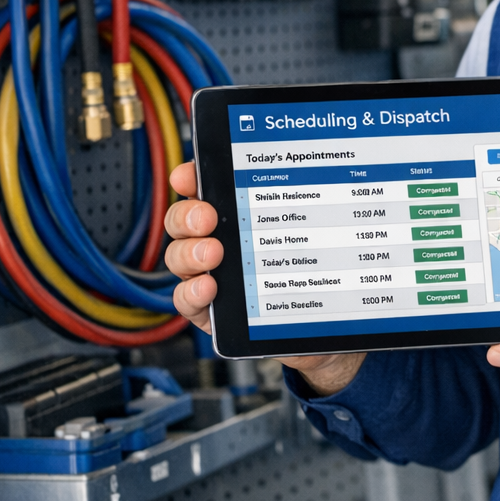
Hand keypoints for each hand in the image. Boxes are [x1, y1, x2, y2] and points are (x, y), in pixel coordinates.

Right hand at [163, 162, 364, 394]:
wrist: (320, 328)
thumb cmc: (313, 275)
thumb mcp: (314, 237)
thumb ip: (306, 209)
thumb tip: (318, 172)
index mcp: (239, 216)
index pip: (207, 190)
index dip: (192, 179)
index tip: (189, 177)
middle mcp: (218, 241)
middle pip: (183, 221)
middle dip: (188, 215)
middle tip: (207, 219)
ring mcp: (211, 275)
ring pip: (179, 257)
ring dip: (189, 253)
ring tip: (212, 255)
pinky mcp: (210, 310)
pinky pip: (186, 299)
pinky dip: (191, 292)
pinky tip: (208, 287)